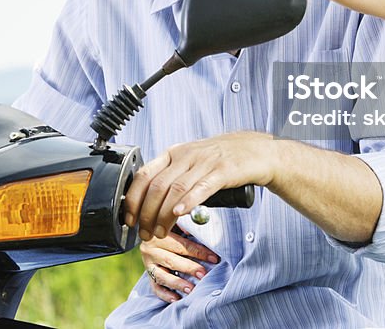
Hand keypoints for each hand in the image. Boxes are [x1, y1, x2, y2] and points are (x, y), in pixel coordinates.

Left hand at [124, 131, 277, 240]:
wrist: (255, 151)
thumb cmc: (220, 160)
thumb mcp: (190, 161)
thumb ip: (172, 176)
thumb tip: (148, 202)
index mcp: (173, 154)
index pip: (144, 175)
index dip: (133, 199)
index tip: (129, 219)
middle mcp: (186, 156)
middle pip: (157, 186)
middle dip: (147, 214)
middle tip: (146, 233)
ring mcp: (204, 162)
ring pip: (175, 189)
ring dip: (163, 215)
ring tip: (159, 232)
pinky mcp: (223, 171)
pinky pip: (201, 187)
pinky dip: (187, 201)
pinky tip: (178, 213)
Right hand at [141, 229, 220, 302]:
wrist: (150, 233)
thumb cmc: (170, 230)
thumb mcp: (175, 224)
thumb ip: (184, 226)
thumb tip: (195, 230)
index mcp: (159, 235)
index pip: (181, 245)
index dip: (198, 251)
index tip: (213, 258)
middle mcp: (150, 250)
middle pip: (171, 260)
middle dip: (189, 268)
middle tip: (203, 274)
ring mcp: (148, 264)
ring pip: (161, 276)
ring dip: (177, 283)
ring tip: (191, 289)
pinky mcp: (148, 275)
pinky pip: (155, 287)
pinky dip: (165, 294)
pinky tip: (176, 298)